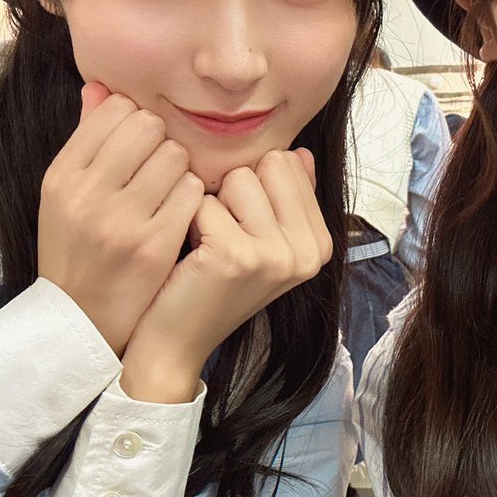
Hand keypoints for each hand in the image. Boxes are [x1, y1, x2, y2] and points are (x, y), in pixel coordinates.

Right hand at [38, 82, 204, 355]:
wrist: (80, 321)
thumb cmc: (78, 248)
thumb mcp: (67, 193)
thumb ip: (86, 138)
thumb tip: (102, 87)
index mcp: (63, 175)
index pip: (116, 110)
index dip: (138, 121)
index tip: (141, 145)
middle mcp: (87, 194)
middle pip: (150, 126)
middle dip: (163, 141)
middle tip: (162, 166)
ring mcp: (121, 222)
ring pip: (176, 155)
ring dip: (182, 168)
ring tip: (172, 189)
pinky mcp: (154, 246)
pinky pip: (192, 192)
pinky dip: (194, 197)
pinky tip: (184, 213)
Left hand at [120, 148, 331, 402]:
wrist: (177, 344)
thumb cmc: (213, 285)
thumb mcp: (263, 242)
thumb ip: (286, 197)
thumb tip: (302, 153)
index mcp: (320, 243)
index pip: (290, 162)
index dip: (255, 183)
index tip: (244, 223)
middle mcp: (308, 251)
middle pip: (268, 164)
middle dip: (236, 189)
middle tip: (224, 234)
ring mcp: (276, 255)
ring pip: (238, 178)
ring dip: (213, 204)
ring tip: (209, 243)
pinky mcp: (236, 256)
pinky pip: (206, 201)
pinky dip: (190, 220)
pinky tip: (191, 254)